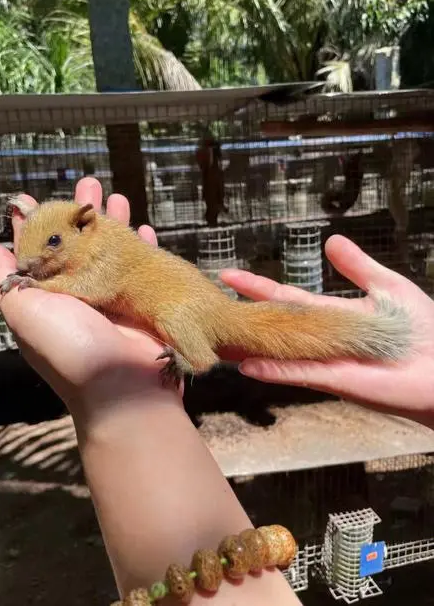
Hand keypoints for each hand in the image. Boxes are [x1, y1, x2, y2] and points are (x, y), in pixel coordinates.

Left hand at [0, 178, 180, 426]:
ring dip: (114, 221)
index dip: (34, 223)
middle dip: (81, 212)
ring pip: (111, 250)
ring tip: (117, 194)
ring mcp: (112, 297)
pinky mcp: (140, 302)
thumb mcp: (24, 314)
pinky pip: (142, 266)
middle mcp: (79, 294)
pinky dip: (144, 248)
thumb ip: (5, 281)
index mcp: (48, 296)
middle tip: (87, 181)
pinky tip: (146, 228)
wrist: (123, 390)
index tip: (31, 196)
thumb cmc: (69, 349)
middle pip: (78, 242)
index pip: (38, 251)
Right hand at [221, 235, 433, 429]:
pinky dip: (273, 370)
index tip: (229, 274)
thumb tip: (331, 240)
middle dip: (243, 314)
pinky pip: (298, 374)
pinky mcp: (335, 381)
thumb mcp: (387, 286)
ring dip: (248, 345)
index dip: (258, 286)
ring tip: (217, 338)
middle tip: (209, 305)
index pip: (286, 297)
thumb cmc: (423, 327)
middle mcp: (320, 339)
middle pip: (273, 324)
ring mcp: (324, 361)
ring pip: (277, 352)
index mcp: (331, 315)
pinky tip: (247, 364)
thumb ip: (357, 266)